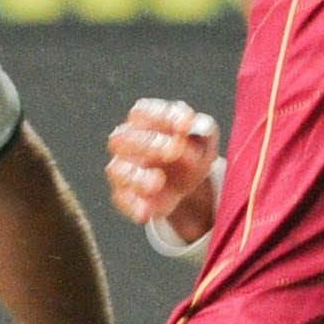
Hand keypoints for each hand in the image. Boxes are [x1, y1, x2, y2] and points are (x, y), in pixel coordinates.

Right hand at [105, 98, 220, 246]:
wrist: (190, 181)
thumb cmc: (193, 150)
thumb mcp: (205, 137)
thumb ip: (203, 126)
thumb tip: (194, 124)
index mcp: (146, 120)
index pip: (142, 112)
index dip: (161, 117)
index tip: (185, 125)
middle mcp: (128, 141)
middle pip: (124, 137)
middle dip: (150, 143)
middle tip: (175, 150)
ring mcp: (124, 168)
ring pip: (118, 170)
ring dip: (137, 176)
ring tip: (158, 182)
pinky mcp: (125, 194)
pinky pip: (122, 200)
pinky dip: (133, 206)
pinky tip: (146, 211)